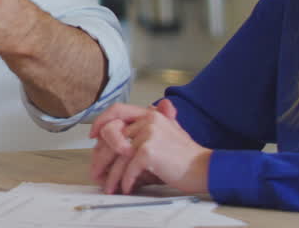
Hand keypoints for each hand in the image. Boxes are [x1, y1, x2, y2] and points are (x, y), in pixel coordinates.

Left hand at [90, 99, 210, 194]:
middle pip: (112, 137)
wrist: (204, 168)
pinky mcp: (149, 151)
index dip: (101, 121)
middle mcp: (148, 120)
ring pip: (118, 156)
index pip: (117, 110)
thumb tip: (122, 134)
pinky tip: (125, 188)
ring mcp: (148, 134)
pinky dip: (126, 181)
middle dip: (101, 158)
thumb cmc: (185, 155)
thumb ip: (146, 128)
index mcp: (150, 113)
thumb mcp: (167, 133)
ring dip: (112, 175)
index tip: (93, 136)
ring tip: (109, 187)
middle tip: (96, 173)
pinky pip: (129, 168)